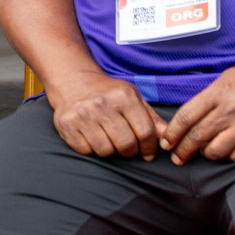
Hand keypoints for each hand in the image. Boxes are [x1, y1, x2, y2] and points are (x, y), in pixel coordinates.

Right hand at [47, 70, 163, 159]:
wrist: (72, 81)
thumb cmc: (107, 93)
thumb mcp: (133, 98)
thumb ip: (151, 119)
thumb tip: (168, 137)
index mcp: (123, 96)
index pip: (145, 132)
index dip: (150, 148)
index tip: (148, 153)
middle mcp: (101, 104)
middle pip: (126, 145)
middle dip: (130, 152)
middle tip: (128, 148)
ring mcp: (82, 114)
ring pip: (105, 151)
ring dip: (110, 150)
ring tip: (108, 139)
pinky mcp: (66, 124)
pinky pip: (86, 150)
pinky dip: (91, 149)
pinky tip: (92, 137)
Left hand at [161, 54, 234, 164]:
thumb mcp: (226, 78)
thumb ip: (207, 97)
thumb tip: (188, 117)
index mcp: (219, 93)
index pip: (187, 117)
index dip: (173, 132)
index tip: (167, 141)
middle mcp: (231, 111)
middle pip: (197, 137)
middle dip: (182, 150)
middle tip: (176, 157)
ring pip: (215, 151)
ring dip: (204, 154)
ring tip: (201, 152)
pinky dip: (226, 156)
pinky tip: (223, 151)